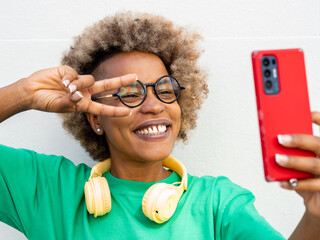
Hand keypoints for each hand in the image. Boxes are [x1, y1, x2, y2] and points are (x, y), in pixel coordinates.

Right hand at [21, 65, 135, 116]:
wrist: (31, 92)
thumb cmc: (46, 102)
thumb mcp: (59, 106)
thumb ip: (70, 101)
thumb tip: (78, 94)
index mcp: (84, 103)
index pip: (103, 107)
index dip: (116, 110)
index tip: (129, 112)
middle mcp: (85, 92)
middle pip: (107, 86)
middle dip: (121, 81)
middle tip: (135, 77)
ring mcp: (78, 81)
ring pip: (89, 79)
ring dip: (79, 85)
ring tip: (65, 88)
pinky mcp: (70, 71)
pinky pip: (75, 73)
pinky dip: (69, 78)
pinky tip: (61, 81)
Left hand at [276, 111, 319, 221]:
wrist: (318, 201)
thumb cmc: (308, 176)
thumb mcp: (303, 160)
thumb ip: (295, 150)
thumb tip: (274, 141)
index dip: (319, 118)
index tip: (306, 113)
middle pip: (318, 144)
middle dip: (299, 140)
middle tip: (280, 138)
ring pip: (314, 165)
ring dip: (294, 161)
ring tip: (278, 159)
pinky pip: (312, 185)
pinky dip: (295, 183)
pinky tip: (282, 182)